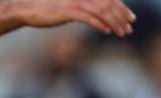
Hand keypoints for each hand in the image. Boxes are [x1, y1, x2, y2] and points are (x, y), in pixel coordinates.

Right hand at [18, 0, 133, 35]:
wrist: (29, 8)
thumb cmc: (48, 9)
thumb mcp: (70, 8)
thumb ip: (84, 9)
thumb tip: (95, 17)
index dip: (123, 8)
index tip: (131, 19)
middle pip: (110, 5)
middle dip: (122, 17)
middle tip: (129, 29)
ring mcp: (76, 2)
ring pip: (102, 11)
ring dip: (114, 23)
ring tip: (121, 33)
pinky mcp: (68, 12)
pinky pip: (88, 18)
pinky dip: (99, 24)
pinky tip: (106, 32)